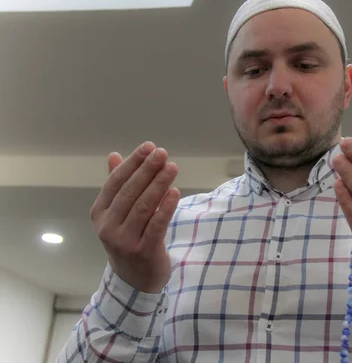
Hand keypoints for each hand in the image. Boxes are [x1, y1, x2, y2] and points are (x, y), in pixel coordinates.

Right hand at [89, 141, 179, 292]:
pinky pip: (156, 225)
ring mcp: (124, 241)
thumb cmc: (128, 238)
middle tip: (162, 153)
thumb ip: (117, 185)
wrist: (134, 280)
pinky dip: (166, 207)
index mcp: (100, 213)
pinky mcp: (144, 252)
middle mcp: (108, 227)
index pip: (116, 182)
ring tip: (172, 167)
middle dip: (147, 170)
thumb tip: (114, 155)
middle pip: (130, 192)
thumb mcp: (118, 214)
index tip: (148, 147)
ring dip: (159, 184)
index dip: (132, 163)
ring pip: (144, 206)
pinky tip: (175, 192)